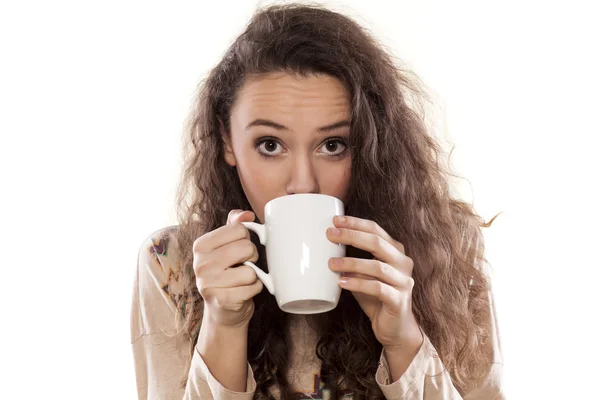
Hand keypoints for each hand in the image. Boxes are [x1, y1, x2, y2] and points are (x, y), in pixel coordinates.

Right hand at [193, 209, 263, 327]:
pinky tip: (244, 291)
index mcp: (201, 245)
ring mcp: (209, 283)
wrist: (223, 309)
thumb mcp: (227, 245)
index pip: (239, 229)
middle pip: (246, 247)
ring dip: (254, 275)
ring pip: (251, 270)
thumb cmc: (228, 272)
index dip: (246, 239)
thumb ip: (235, 224)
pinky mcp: (222, 300)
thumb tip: (247, 215)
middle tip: (244, 264)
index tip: (239, 249)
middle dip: (252, 256)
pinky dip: (255, 289)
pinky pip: (253, 287)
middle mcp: (200, 263)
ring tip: (242, 279)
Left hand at [326, 216, 422, 350]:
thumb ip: (352, 262)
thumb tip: (326, 248)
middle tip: (330, 235)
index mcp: (396, 252)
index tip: (335, 221)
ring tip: (331, 263)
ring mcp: (403, 281)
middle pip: (377, 243)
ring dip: (351, 262)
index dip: (356, 223)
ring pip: (376, 266)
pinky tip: (342, 283)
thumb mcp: (363, 275)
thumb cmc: (376, 298)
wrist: (395, 328)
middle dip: (352, 236)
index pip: (376, 230)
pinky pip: (377, 288)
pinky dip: (358, 284)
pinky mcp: (399, 300)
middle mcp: (403, 263)